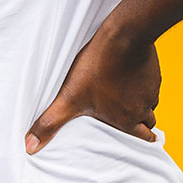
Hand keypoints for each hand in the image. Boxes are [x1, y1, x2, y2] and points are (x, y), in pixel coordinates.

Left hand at [25, 29, 161, 153]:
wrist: (122, 36)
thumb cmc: (97, 68)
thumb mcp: (69, 97)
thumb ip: (51, 122)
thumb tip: (30, 147)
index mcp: (127, 119)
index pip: (144, 138)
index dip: (141, 139)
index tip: (138, 139)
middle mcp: (143, 107)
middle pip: (148, 121)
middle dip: (141, 123)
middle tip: (131, 120)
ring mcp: (150, 87)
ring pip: (149, 101)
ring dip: (139, 100)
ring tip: (124, 94)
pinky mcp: (152, 69)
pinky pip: (150, 80)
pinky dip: (141, 80)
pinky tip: (127, 72)